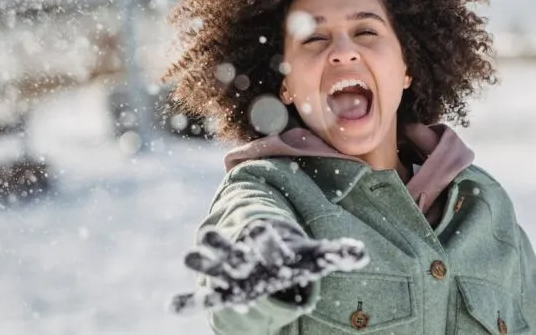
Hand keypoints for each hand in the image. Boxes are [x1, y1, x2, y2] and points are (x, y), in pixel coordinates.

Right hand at [171, 219, 368, 313]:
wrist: (265, 256)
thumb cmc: (291, 256)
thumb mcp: (314, 256)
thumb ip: (336, 253)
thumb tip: (362, 253)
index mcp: (268, 243)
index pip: (266, 237)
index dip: (265, 236)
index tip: (261, 230)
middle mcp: (244, 253)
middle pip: (230, 245)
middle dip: (221, 243)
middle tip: (207, 236)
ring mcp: (228, 270)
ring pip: (210, 263)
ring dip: (199, 261)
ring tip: (186, 259)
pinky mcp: (220, 289)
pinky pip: (200, 295)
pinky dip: (187, 300)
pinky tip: (173, 306)